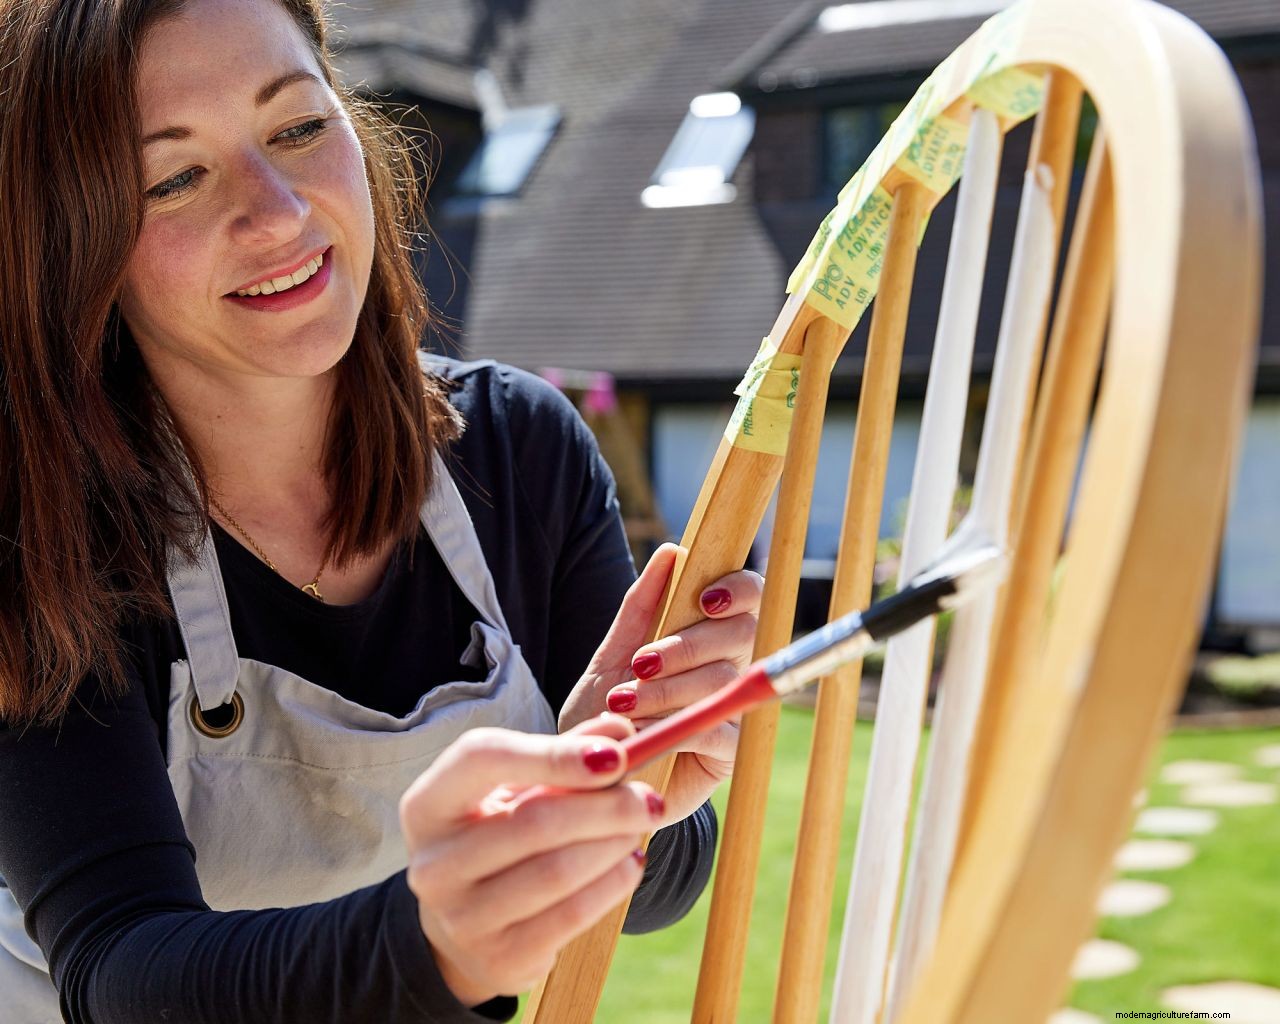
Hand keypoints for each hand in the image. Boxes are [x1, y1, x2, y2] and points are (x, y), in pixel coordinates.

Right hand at [399, 717, 663, 1006]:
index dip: (552, 753)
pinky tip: (631, 863)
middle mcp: (433, 862)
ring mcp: (461, 916)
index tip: (616, 754)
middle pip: (533, 821)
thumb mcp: (516, 790)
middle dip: (606, 806)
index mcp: (427, 804)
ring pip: (558, 871)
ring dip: (615, 843)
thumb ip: (565, 753)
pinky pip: (571, 915)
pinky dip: (613, 884)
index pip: (482, 758)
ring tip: (642, 825)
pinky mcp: (498, 958)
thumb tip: (621, 731)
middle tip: (649, 797)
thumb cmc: (497, 835)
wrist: (467, 927)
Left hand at [559, 543, 763, 825]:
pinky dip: (676, 727)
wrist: (591, 772)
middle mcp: (730, 668)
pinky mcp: (728, 755)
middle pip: (739, 635)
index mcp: (710, 635)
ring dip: (669, 689)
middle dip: (687, 646)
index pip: (748, 597)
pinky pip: (718, 730)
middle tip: (641, 663)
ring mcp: (733, 710)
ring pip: (722, 681)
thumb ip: (640, 606)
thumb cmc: (606, 710)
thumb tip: (672, 551)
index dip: (738, 589)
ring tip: (624, 701)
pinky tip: (643, 729)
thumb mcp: (613, 654)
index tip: (704, 599)